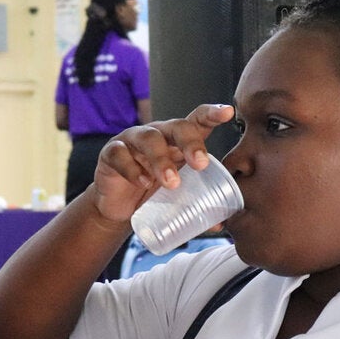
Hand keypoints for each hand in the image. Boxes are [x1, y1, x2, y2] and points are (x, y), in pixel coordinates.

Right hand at [91, 104, 235, 222]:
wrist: (119, 207)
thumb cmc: (153, 193)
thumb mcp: (176, 196)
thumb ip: (197, 205)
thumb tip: (219, 225)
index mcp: (177, 141)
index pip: (196, 120)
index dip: (212, 114)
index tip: (228, 113)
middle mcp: (157, 134)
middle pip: (176, 126)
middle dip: (191, 142)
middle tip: (200, 164)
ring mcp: (133, 140)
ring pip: (148, 139)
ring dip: (161, 160)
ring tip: (171, 183)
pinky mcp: (111, 152)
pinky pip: (120, 154)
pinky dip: (132, 169)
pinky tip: (142, 183)